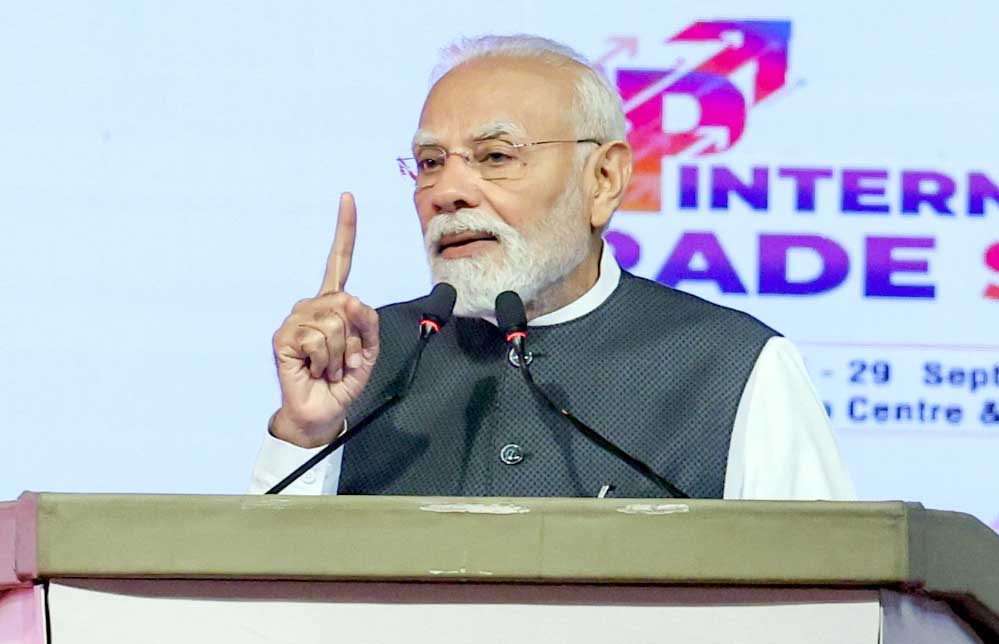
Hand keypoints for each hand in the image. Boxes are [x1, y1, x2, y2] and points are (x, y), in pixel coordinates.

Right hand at [270, 193, 379, 447]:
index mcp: (334, 302)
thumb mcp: (369, 350)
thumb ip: (368, 322)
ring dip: (342, 355)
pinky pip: (319, 339)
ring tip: (330, 368)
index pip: (339, 260)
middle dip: (356, 340)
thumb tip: (349, 300)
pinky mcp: (284, 337)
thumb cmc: (345, 379)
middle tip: (344, 361)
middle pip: (348, 304)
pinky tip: (315, 371)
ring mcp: (296, 319)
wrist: (323, 411)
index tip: (347, 196)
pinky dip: (327, 361)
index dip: (345, 229)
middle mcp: (312, 305)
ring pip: (336, 323)